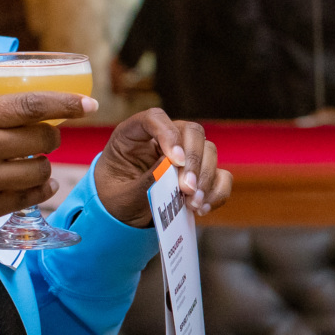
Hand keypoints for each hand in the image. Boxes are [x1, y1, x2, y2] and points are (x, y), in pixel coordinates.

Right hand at [0, 93, 95, 225]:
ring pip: (41, 170)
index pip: (30, 106)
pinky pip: (31, 198)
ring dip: (44, 165)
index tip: (87, 104)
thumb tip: (24, 110)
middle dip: (51, 138)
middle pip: (42, 140)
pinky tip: (39, 185)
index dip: (65, 103)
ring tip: (32, 163)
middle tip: (45, 138)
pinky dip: (41, 190)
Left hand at [90, 108, 233, 226]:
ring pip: (209, 151)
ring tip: (193, 203)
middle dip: (193, 161)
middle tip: (187, 189)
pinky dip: (216, 192)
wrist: (121, 216)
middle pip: (191, 131)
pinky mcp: (199, 173)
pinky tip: (202, 207)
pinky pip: (220, 175)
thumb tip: (172, 167)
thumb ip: (145, 181)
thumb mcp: (121, 195)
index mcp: (133, 135)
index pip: (155, 118)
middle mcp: (162, 139)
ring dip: (206, 178)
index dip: (168, 134)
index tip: (175, 161)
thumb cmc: (114, 199)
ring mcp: (184, 154)